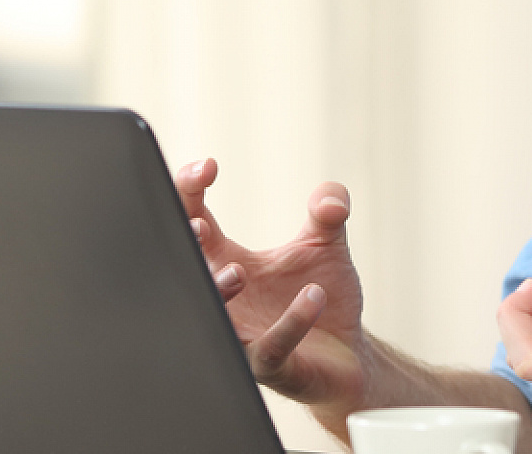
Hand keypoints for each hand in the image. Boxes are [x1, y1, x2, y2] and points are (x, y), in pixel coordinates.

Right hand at [176, 158, 368, 405]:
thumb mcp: (325, 244)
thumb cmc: (321, 296)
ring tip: (241, 272)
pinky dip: (290, 322)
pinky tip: (313, 297)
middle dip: (184, 246)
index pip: (190, 219)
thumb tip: (331, 196)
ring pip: (214, 315)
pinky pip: (270, 347)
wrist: (346, 353)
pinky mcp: (271, 365)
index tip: (209, 167)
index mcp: (226, 259)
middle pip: (185, 265)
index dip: (188, 190)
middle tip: (197, 225)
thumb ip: (328, 212)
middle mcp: (227, 296)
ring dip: (220, 291)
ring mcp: (243, 334)